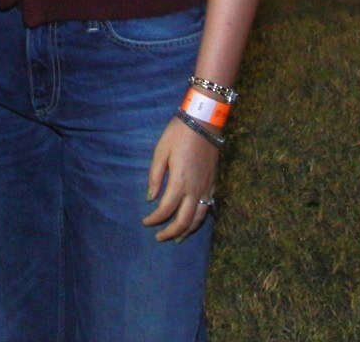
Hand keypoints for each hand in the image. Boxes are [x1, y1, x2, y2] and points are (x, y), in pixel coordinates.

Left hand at [142, 117, 218, 241]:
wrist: (204, 121)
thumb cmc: (179, 134)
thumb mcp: (160, 151)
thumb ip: (155, 177)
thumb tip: (150, 198)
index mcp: (179, 182)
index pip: (165, 210)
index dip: (154, 220)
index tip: (145, 222)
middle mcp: (195, 189)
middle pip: (184, 221)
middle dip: (170, 232)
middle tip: (159, 238)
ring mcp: (206, 187)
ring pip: (199, 218)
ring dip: (187, 231)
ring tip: (177, 238)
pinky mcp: (214, 183)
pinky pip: (208, 207)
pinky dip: (199, 219)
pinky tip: (193, 221)